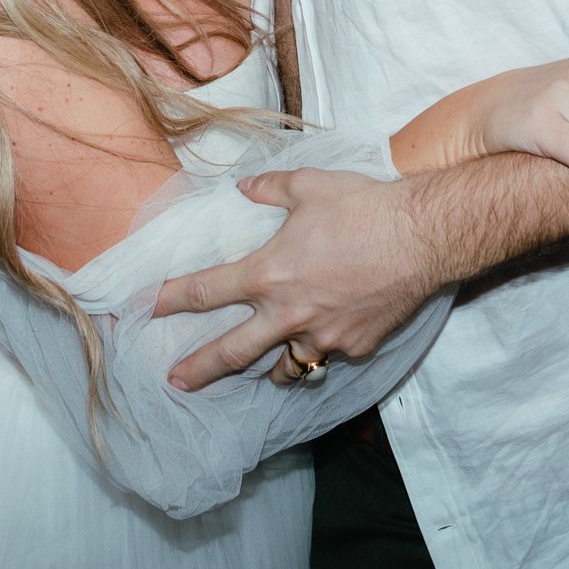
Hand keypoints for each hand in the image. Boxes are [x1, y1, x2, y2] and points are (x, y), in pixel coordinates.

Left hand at [151, 167, 446, 390]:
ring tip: (263, 372)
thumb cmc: (363, 207)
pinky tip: (330, 338)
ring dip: (269, 370)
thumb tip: (244, 187)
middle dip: (199, 369)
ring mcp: (323, 335)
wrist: (421, 236)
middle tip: (176, 382)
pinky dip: (325, 349)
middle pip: (231, 352)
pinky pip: (331, 355)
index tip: (147, 311)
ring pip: (285, 367)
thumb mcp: (308, 186)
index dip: (171, 301)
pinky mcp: (356, 346)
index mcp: (268, 273)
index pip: (205, 292)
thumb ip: (269, 189)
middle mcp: (288, 313)